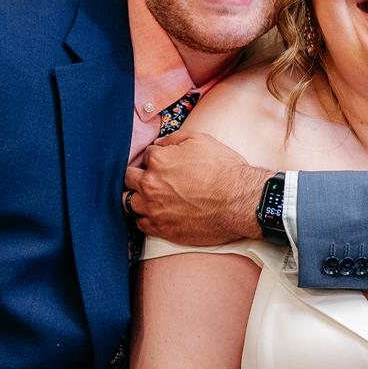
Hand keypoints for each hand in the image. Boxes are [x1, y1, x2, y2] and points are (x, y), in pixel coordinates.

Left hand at [124, 131, 270, 245]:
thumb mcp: (201, 140)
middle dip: (136, 175)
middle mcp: (151, 185)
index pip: (145, 155)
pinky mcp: (163, 230)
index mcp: (158, 161)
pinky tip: (155, 214)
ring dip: (136, 197)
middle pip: (128, 178)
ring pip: (127, 203)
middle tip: (150, 178)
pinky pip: (140, 224)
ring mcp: (155, 209)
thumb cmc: (224, 170)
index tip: (163, 162)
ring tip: (148, 197)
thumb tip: (160, 144)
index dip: (155, 157)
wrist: (240, 201)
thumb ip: (175, 139)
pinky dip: (145, 218)